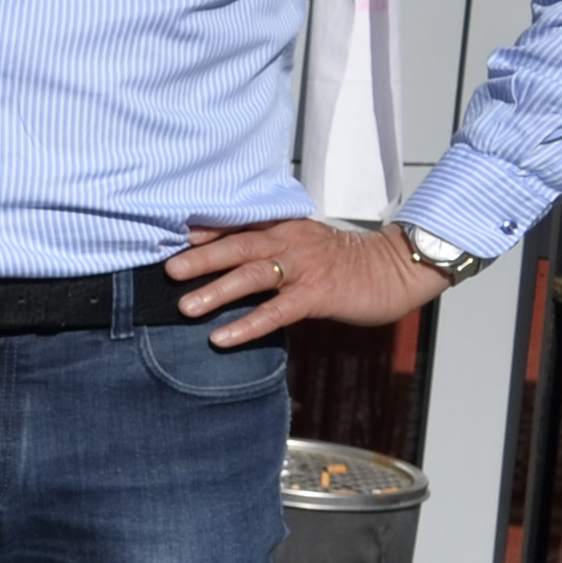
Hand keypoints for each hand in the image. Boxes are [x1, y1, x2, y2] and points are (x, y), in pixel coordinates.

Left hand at [165, 218, 446, 349]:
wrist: (395, 268)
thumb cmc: (341, 260)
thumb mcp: (301, 243)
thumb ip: (265, 246)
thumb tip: (219, 258)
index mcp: (282, 227)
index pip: (236, 225)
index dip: (202, 231)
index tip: (166, 237)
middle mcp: (289, 242)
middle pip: (237, 247)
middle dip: (200, 259)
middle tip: (167, 271)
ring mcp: (303, 268)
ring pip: (253, 276)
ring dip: (217, 291)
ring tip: (185, 307)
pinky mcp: (317, 295)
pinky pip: (277, 311)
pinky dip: (247, 324)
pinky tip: (222, 337)